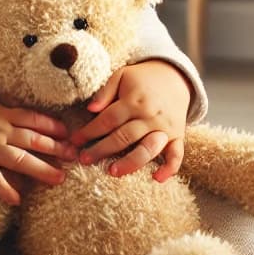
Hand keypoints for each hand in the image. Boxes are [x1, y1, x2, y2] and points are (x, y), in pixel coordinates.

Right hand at [0, 91, 76, 204]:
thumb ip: (9, 105)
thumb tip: (29, 106)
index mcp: (3, 114)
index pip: (33, 119)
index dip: (52, 126)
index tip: (69, 133)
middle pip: (32, 140)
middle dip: (55, 148)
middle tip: (74, 156)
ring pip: (18, 159)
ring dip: (40, 169)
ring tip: (59, 179)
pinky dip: (5, 188)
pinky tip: (18, 199)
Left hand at [71, 60, 190, 180]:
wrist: (175, 77)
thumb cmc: (142, 79)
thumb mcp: (122, 75)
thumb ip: (105, 91)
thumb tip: (91, 109)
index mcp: (134, 101)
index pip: (108, 119)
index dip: (90, 131)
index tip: (75, 141)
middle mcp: (150, 116)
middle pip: (123, 137)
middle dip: (102, 149)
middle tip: (84, 160)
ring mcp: (165, 128)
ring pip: (148, 149)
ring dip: (130, 162)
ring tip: (112, 171)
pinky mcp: (178, 137)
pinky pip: (176, 155)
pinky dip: (169, 168)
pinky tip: (157, 179)